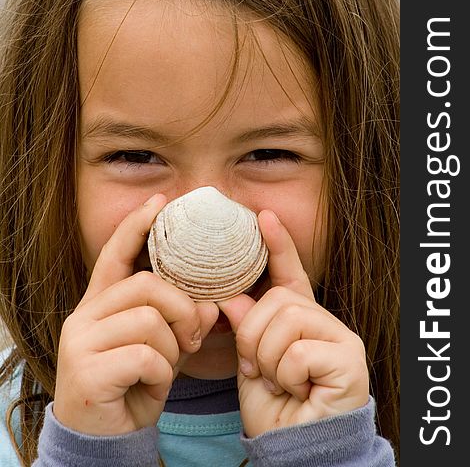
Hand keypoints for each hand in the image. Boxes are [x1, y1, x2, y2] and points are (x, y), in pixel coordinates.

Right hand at [54, 193, 217, 435]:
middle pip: (147, 285)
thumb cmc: (136, 383)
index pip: (116, 254)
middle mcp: (85, 316)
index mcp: (101, 304)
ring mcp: (81, 342)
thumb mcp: (165, 347)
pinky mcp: (86, 370)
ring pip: (150, 319)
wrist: (107, 438)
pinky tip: (152, 385)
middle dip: (181, 309)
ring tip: (168, 365)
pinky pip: (146, 355)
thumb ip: (182, 321)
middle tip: (191, 336)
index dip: (137, 227)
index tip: (159, 202)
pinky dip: (163, 372)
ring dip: (173, 346)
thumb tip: (208, 305)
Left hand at [219, 210, 368, 437]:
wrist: (293, 450)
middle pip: (278, 299)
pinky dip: (285, 375)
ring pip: (286, 321)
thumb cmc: (274, 407)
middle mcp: (324, 322)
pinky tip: (299, 390)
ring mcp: (341, 338)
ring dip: (267, 358)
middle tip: (257, 368)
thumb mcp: (250, 363)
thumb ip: (246, 327)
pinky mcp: (349, 358)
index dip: (276, 245)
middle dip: (254, 336)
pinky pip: (297, 350)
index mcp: (301, 319)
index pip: (288, 274)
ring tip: (279, 381)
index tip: (262, 216)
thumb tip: (233, 299)